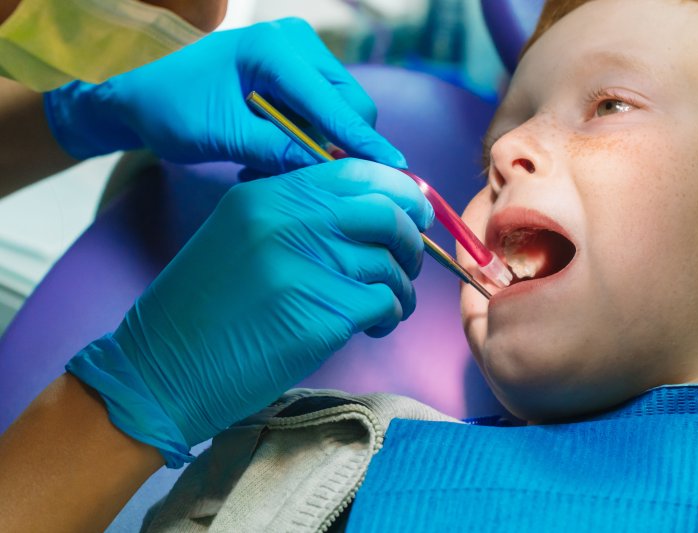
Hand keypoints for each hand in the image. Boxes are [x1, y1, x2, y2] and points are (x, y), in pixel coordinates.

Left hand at [44, 20, 405, 172]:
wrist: (139, 87)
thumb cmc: (170, 107)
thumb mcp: (223, 136)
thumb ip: (279, 151)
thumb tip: (327, 170)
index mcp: (274, 51)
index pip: (335, 104)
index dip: (364, 142)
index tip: (396, 170)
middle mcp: (295, 43)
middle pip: (349, 104)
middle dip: (338, 145)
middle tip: (304, 177)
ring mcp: (296, 53)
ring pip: (338, 109)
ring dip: (317, 144)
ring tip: (270, 164)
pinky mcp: (294, 68)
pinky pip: (320, 108)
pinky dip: (306, 135)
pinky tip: (273, 148)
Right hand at [67, 159, 432, 462]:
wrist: (160, 369)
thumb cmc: (204, 307)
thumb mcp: (240, 236)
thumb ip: (300, 217)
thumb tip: (375, 213)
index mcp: (268, 195)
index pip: (356, 172)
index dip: (399, 190)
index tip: (416, 213)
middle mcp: (288, 221)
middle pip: (385, 214)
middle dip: (412, 240)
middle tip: (408, 264)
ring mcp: (304, 267)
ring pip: (390, 264)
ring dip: (402, 288)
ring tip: (389, 306)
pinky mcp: (319, 316)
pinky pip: (383, 303)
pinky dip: (390, 315)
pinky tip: (374, 327)